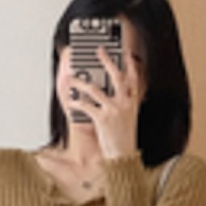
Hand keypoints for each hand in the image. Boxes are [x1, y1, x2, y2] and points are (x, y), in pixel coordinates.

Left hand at [66, 45, 142, 159]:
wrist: (123, 155)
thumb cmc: (123, 138)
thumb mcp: (128, 117)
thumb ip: (123, 103)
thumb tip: (109, 91)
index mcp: (132, 102)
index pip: (134, 78)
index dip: (130, 65)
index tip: (126, 54)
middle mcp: (124, 103)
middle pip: (116, 76)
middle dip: (107, 61)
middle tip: (99, 51)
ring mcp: (113, 110)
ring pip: (95, 89)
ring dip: (80, 83)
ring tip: (72, 79)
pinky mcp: (102, 118)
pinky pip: (86, 106)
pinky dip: (76, 103)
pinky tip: (71, 102)